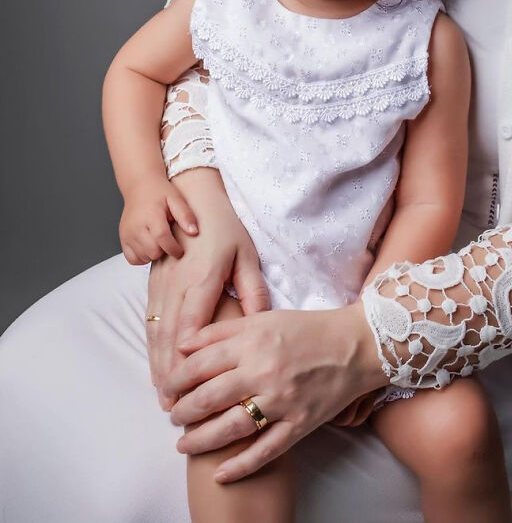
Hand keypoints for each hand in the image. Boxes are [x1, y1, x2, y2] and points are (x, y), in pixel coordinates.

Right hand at [119, 177, 198, 263]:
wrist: (139, 186)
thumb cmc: (159, 192)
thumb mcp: (176, 198)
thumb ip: (185, 215)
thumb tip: (194, 232)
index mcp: (151, 215)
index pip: (162, 238)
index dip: (174, 248)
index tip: (181, 250)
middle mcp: (136, 226)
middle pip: (153, 251)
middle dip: (165, 250)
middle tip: (170, 241)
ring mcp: (127, 234)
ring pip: (143, 257)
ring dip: (154, 254)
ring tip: (159, 241)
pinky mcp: (123, 239)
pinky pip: (132, 259)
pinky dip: (142, 257)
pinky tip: (149, 246)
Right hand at [146, 169, 269, 409]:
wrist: (192, 202)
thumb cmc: (225, 229)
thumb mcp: (247, 255)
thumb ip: (253, 289)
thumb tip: (261, 322)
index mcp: (203, 277)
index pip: (193, 322)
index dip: (189, 356)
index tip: (192, 386)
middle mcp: (178, 284)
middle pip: (170, 335)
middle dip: (171, 373)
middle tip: (175, 408)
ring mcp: (162, 285)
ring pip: (156, 331)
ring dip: (158, 365)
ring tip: (164, 397)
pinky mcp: (154, 285)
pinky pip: (150, 321)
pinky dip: (152, 348)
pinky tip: (156, 369)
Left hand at [164, 301, 388, 482]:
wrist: (356, 345)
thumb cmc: (308, 329)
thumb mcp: (265, 317)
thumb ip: (224, 329)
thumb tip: (185, 344)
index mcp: (254, 342)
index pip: (202, 363)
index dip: (177, 378)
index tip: (167, 388)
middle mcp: (265, 371)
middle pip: (210, 397)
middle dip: (184, 411)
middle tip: (173, 417)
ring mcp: (283, 400)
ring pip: (232, 426)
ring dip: (202, 440)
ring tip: (183, 445)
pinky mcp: (300, 423)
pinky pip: (266, 450)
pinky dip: (241, 465)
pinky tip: (220, 474)